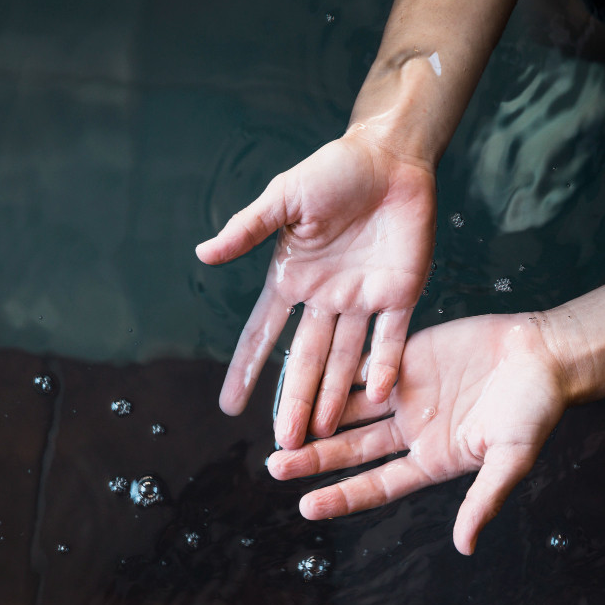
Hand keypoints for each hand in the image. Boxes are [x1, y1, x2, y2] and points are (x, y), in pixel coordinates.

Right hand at [196, 133, 435, 449]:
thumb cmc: (333, 170)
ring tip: (321, 438)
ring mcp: (363, 300)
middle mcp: (325, 298)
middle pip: (305, 359)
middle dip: (293, 402)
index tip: (229, 407)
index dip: (246, 370)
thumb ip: (249, 229)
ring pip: (346, 360)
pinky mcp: (401, 294)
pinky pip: (393, 338)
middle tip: (283, 446)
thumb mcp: (285, 198)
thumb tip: (203, 255)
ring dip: (333, 397)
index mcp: (294, 279)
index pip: (263, 334)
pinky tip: (377, 398)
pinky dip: (386, 366)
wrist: (390, 157)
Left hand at [266, 315, 567, 554]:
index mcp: (432, 459)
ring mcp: (407, 393)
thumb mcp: (511, 459)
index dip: (342, 497)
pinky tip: (306, 376)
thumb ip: (483, 499)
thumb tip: (465, 546)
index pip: (378, 484)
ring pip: (350, 407)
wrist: (545, 353)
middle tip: (274, 465)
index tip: (306, 507)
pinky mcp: (407, 357)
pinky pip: (365, 365)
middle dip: (315, 457)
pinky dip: (337, 373)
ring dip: (316, 415)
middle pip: (353, 448)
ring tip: (278, 424)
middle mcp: (411, 430)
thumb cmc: (535, 410)